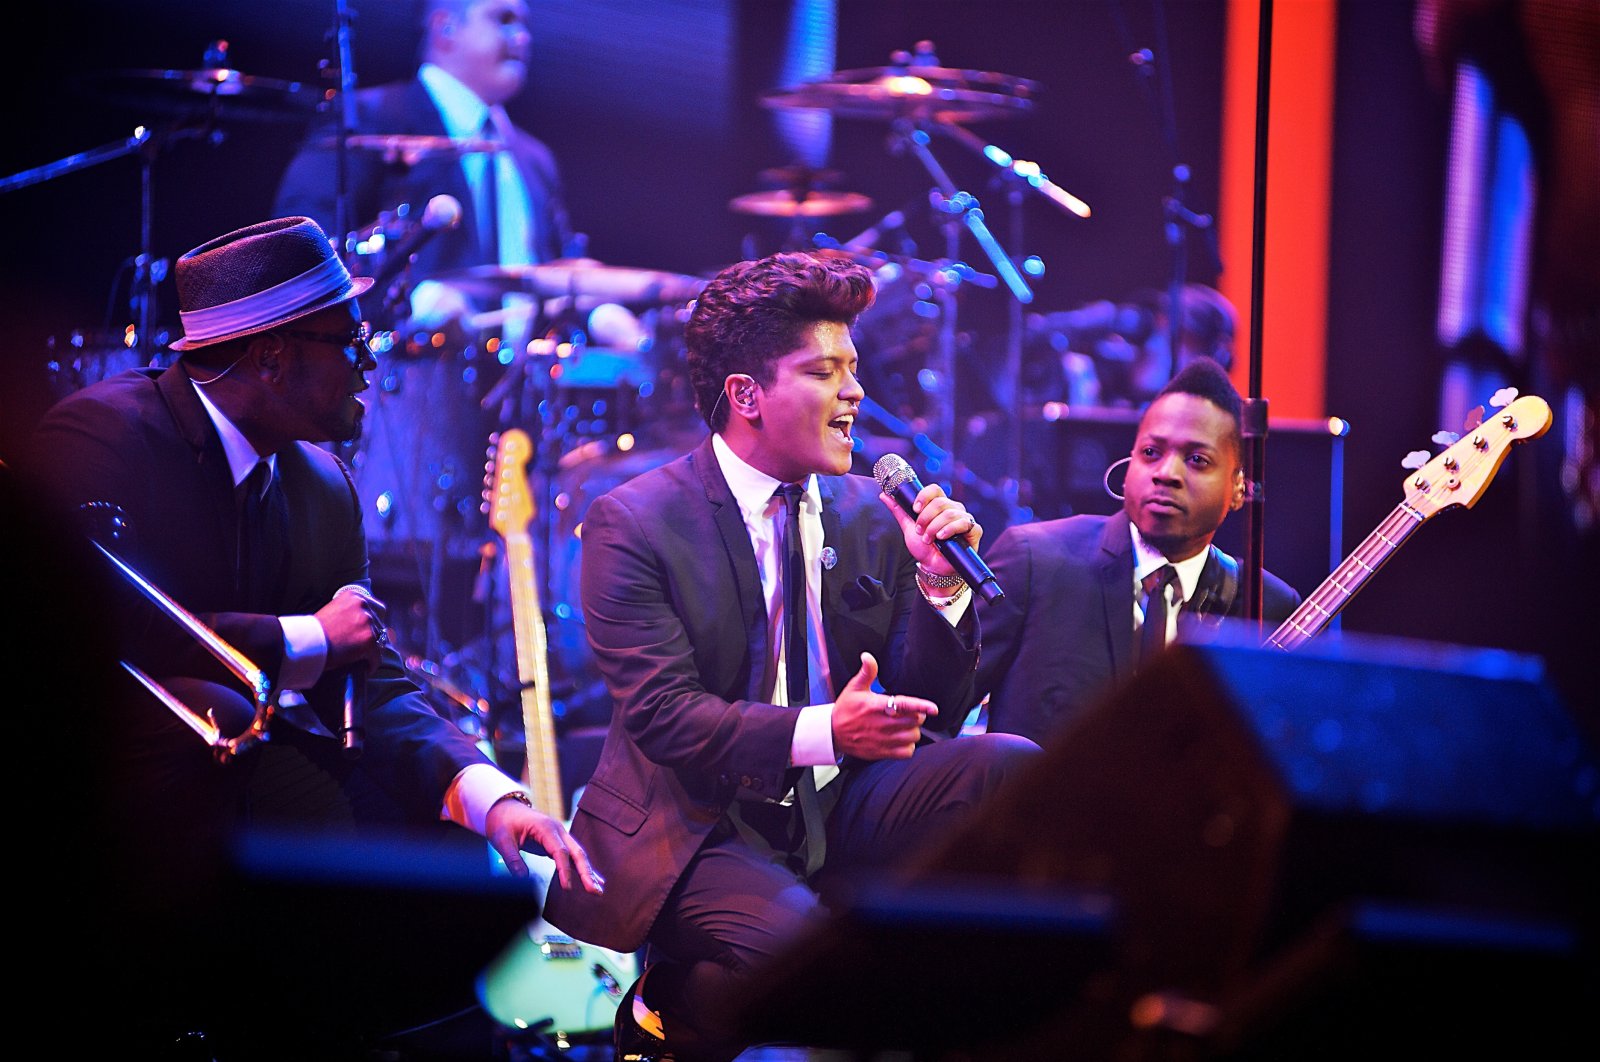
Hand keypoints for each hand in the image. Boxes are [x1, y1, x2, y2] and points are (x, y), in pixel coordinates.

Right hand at [315, 585, 388, 672]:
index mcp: (355, 596)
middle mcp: (363, 605)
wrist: (305, 643)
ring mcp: (367, 622)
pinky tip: (365, 668)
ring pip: (379, 640)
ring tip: (360, 658)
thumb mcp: (332, 611)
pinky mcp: (368, 640)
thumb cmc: (314, 631)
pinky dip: (371, 663)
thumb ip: (350, 613)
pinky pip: (376, 656)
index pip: (376, 609)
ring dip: (371, 650)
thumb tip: (363, 623)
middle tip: (364, 647)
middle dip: (374, 636)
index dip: (373, 623)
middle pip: (380, 624)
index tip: (369, 633)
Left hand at [485, 797, 604, 894]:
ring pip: (578, 855)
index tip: (567, 888)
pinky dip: (582, 868)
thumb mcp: (501, 840)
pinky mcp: (558, 842)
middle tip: (595, 891)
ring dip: (588, 872)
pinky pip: (572, 856)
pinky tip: (592, 879)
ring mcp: (560, 836)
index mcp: (546, 828)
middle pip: (577, 852)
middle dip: (587, 872)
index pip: (560, 851)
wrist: (504, 808)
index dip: (564, 870)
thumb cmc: (503, 822)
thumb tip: (522, 879)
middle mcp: (558, 830)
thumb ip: (512, 859)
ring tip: (598, 890)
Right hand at [830, 652, 936, 760]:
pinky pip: (906, 752)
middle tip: (909, 713)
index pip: (904, 705)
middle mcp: (882, 724)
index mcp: (877, 706)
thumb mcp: (854, 688)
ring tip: (904, 726)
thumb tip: (868, 656)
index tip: (933, 708)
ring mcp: (883, 740)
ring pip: (912, 736)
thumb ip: (866, 672)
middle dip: (916, 715)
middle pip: (914, 721)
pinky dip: (908, 747)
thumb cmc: (845, 710)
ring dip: (912, 730)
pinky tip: (901, 740)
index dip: (921, 706)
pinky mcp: (882, 752)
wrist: (832, 733)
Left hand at [876, 483, 981, 577]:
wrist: (933, 568)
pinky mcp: (974, 530)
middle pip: (940, 502)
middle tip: (920, 531)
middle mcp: (953, 509)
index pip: (934, 490)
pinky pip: (964, 523)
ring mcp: (964, 519)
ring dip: (934, 527)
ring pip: (950, 513)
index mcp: (939, 505)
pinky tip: (941, 537)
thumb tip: (884, 495)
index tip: (915, 509)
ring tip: (928, 539)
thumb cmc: (924, 547)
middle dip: (926, 518)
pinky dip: (950, 529)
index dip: (924, 496)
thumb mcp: (909, 527)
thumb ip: (899, 510)